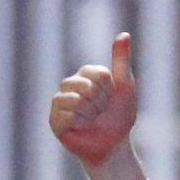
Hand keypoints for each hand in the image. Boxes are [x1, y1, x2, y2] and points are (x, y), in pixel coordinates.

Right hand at [50, 32, 137, 167]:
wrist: (114, 146)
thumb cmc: (119, 117)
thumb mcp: (125, 86)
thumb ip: (122, 60)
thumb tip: (124, 34)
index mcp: (86, 74)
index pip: (100, 75)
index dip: (109, 90)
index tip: (110, 98)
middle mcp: (70, 84)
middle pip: (87, 86)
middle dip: (101, 104)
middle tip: (101, 112)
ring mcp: (60, 102)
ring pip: (76, 100)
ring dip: (91, 114)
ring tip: (92, 120)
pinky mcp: (54, 120)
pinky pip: (68, 115)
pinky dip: (80, 124)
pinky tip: (81, 128)